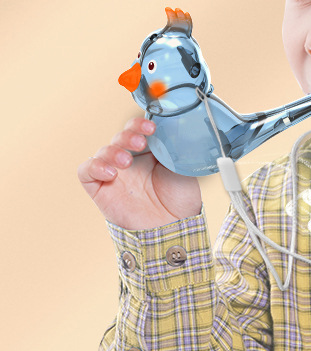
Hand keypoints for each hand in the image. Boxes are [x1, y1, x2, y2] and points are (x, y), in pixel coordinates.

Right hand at [78, 118, 200, 229]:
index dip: (140, 124)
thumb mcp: (183, 167)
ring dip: (113, 151)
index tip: (151, 127)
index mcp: (151, 151)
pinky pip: (86, 171)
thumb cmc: (180, 199)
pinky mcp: (100, 189)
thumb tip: (172, 129)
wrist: (173, 227)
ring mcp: (115, 173)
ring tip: (127, 162)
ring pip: (103, 150)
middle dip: (128, 135)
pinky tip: (111, 173)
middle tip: (140, 143)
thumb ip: (174, 148)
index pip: (139, 129)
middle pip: (120, 136)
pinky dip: (94, 166)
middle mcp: (131, 160)